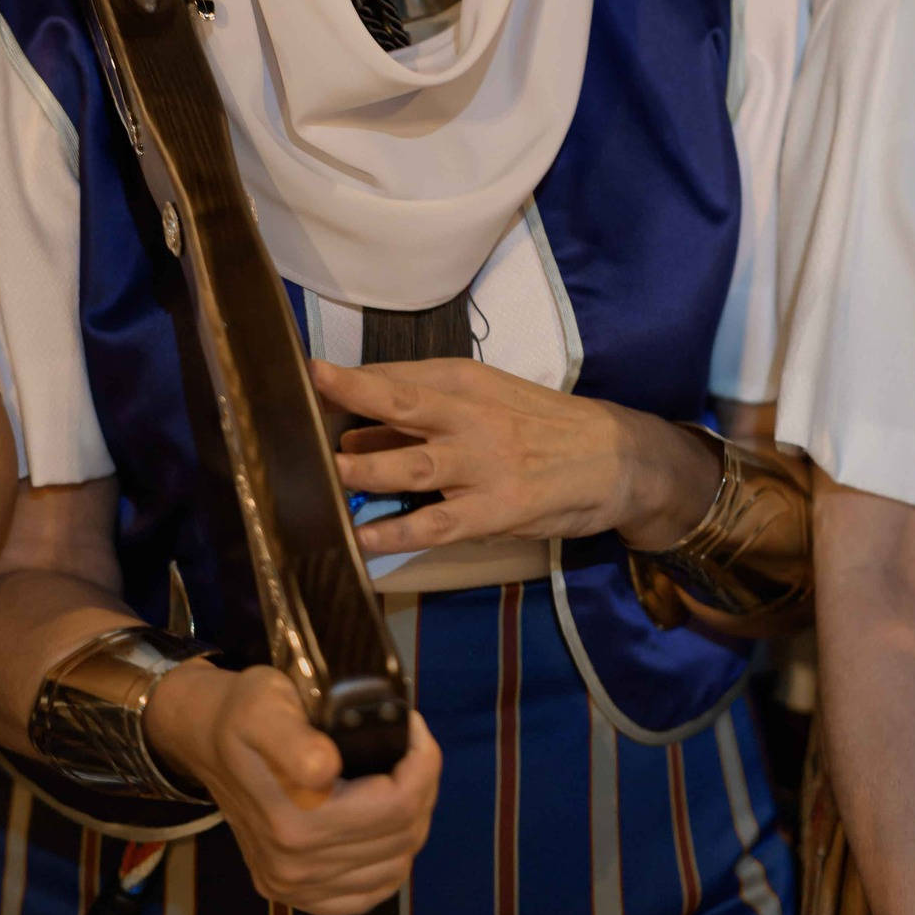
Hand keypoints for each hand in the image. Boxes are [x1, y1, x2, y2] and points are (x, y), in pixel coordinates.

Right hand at [145, 659, 439, 914]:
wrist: (206, 741)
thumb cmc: (243, 714)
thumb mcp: (265, 704)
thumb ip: (295, 740)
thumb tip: (327, 769)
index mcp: (294, 820)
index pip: (398, 805)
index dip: (423, 763)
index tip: (414, 729)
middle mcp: (295, 866)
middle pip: (403, 836)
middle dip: (423, 787)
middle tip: (414, 749)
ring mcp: (294, 886)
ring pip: (395, 866)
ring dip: (412, 821)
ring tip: (402, 780)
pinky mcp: (294, 896)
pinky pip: (368, 895)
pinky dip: (390, 862)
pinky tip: (386, 829)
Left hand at [316, 357, 716, 558]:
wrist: (616, 457)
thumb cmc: (541, 426)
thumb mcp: (485, 403)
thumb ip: (418, 419)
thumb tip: (346, 436)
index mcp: (465, 381)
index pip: (396, 374)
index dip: (345, 379)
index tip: (299, 380)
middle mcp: (471, 415)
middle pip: (400, 403)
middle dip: (349, 398)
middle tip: (298, 401)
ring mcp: (483, 464)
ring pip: (411, 466)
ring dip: (363, 472)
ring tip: (320, 476)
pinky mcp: (496, 510)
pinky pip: (436, 524)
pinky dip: (395, 532)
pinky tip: (360, 540)